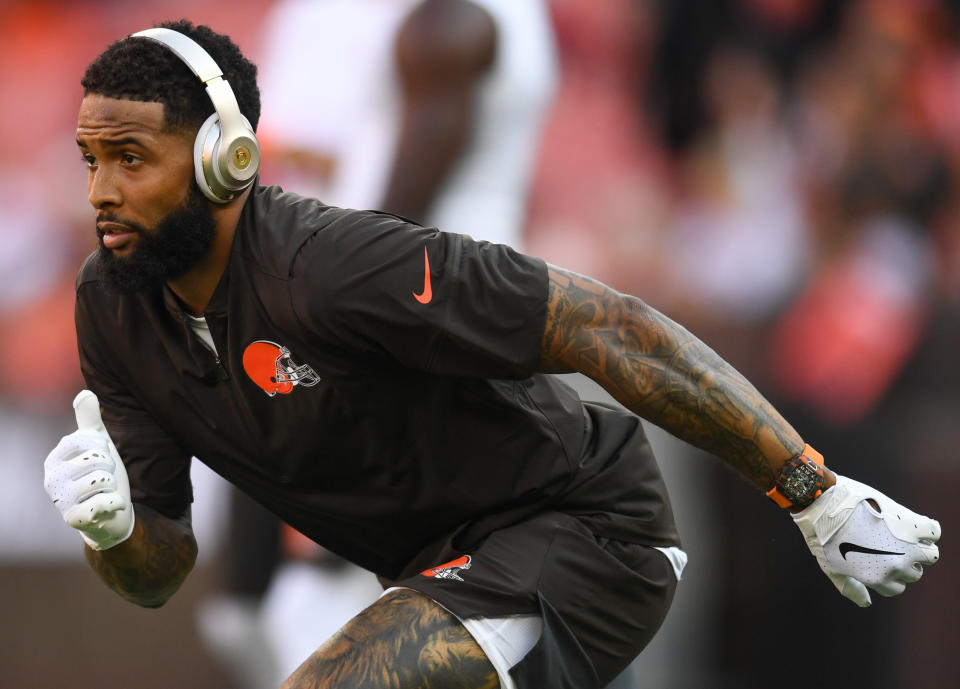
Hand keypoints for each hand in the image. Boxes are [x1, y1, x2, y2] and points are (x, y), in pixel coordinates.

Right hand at [44, 390, 133, 549]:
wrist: (111, 514)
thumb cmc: (102, 475)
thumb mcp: (98, 445)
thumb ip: (90, 421)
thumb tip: (85, 393)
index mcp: (55, 459)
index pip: (86, 438)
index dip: (103, 447)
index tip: (101, 458)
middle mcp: (52, 480)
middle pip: (96, 459)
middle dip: (110, 467)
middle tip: (104, 478)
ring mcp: (61, 501)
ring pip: (103, 479)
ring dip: (113, 485)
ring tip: (104, 492)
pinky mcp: (75, 520)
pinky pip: (105, 502)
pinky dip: (116, 502)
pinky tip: (110, 506)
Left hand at [792, 475, 939, 606]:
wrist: (824, 505)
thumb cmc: (823, 535)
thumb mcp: (830, 568)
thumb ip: (849, 588)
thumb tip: (866, 603)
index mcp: (876, 579)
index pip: (898, 587)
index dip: (890, 574)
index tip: (881, 559)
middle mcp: (894, 566)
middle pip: (914, 573)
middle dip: (904, 561)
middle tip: (889, 544)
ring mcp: (904, 546)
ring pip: (930, 556)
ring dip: (921, 548)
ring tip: (905, 536)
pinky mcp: (909, 524)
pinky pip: (933, 532)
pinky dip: (927, 529)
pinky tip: (914, 524)